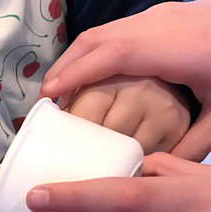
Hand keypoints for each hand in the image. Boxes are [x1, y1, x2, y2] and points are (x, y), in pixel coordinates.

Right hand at [39, 1, 210, 160]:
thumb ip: (190, 147)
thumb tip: (152, 171)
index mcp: (175, 48)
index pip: (113, 55)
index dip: (77, 73)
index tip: (48, 96)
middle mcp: (162, 24)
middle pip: (98, 39)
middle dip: (66, 67)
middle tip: (45, 99)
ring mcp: (161, 15)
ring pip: (103, 32)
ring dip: (75, 59)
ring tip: (58, 89)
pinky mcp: (162, 16)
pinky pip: (115, 32)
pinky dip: (92, 53)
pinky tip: (87, 74)